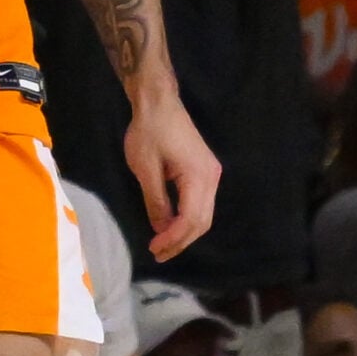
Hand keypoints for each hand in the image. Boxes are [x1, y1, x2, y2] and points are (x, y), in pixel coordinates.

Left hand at [125, 90, 219, 262]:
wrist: (158, 101)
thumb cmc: (149, 131)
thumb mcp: (145, 169)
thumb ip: (156, 201)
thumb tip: (161, 230)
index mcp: (199, 176)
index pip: (191, 219)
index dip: (174, 238)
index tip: (155, 249)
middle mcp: (211, 177)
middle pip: (202, 221)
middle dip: (181, 241)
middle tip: (159, 253)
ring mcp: (211, 173)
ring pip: (204, 214)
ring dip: (185, 232)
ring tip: (164, 245)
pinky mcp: (205, 170)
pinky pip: (201, 203)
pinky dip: (188, 218)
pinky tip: (171, 225)